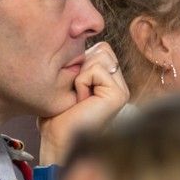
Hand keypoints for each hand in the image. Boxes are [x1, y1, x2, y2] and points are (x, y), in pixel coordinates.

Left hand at [37, 42, 127, 163]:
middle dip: (81, 66)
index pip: (100, 48)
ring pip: (99, 55)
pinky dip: (81, 83)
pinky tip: (82, 101)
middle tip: (76, 93)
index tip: (73, 88)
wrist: (57, 141)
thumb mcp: (68, 82)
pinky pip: (96, 69)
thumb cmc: (57, 116)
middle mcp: (120, 83)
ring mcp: (121, 89)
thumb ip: (79, 63)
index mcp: (110, 80)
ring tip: (79, 98)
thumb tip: (78, 38)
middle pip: (101, 48)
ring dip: (80, 75)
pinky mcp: (119, 94)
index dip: (80, 62)